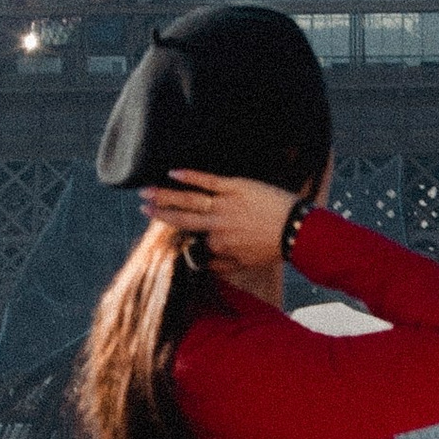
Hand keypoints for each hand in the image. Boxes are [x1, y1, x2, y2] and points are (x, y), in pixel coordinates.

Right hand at [140, 170, 301, 273]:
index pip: (191, 237)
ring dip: (165, 194)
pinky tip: (173, 172)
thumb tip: (203, 267)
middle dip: (159, 212)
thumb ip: (222, 266)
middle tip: (140, 205)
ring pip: (189, 200)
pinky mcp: (235, 187)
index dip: (175, 231)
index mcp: (218, 244)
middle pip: (181, 218)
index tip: (160, 222)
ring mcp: (224, 205)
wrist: (297, 230)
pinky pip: (208, 180)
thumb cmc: (274, 247)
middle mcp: (216, 225)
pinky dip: (190, 176)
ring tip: (145, 191)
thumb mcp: (246, 263)